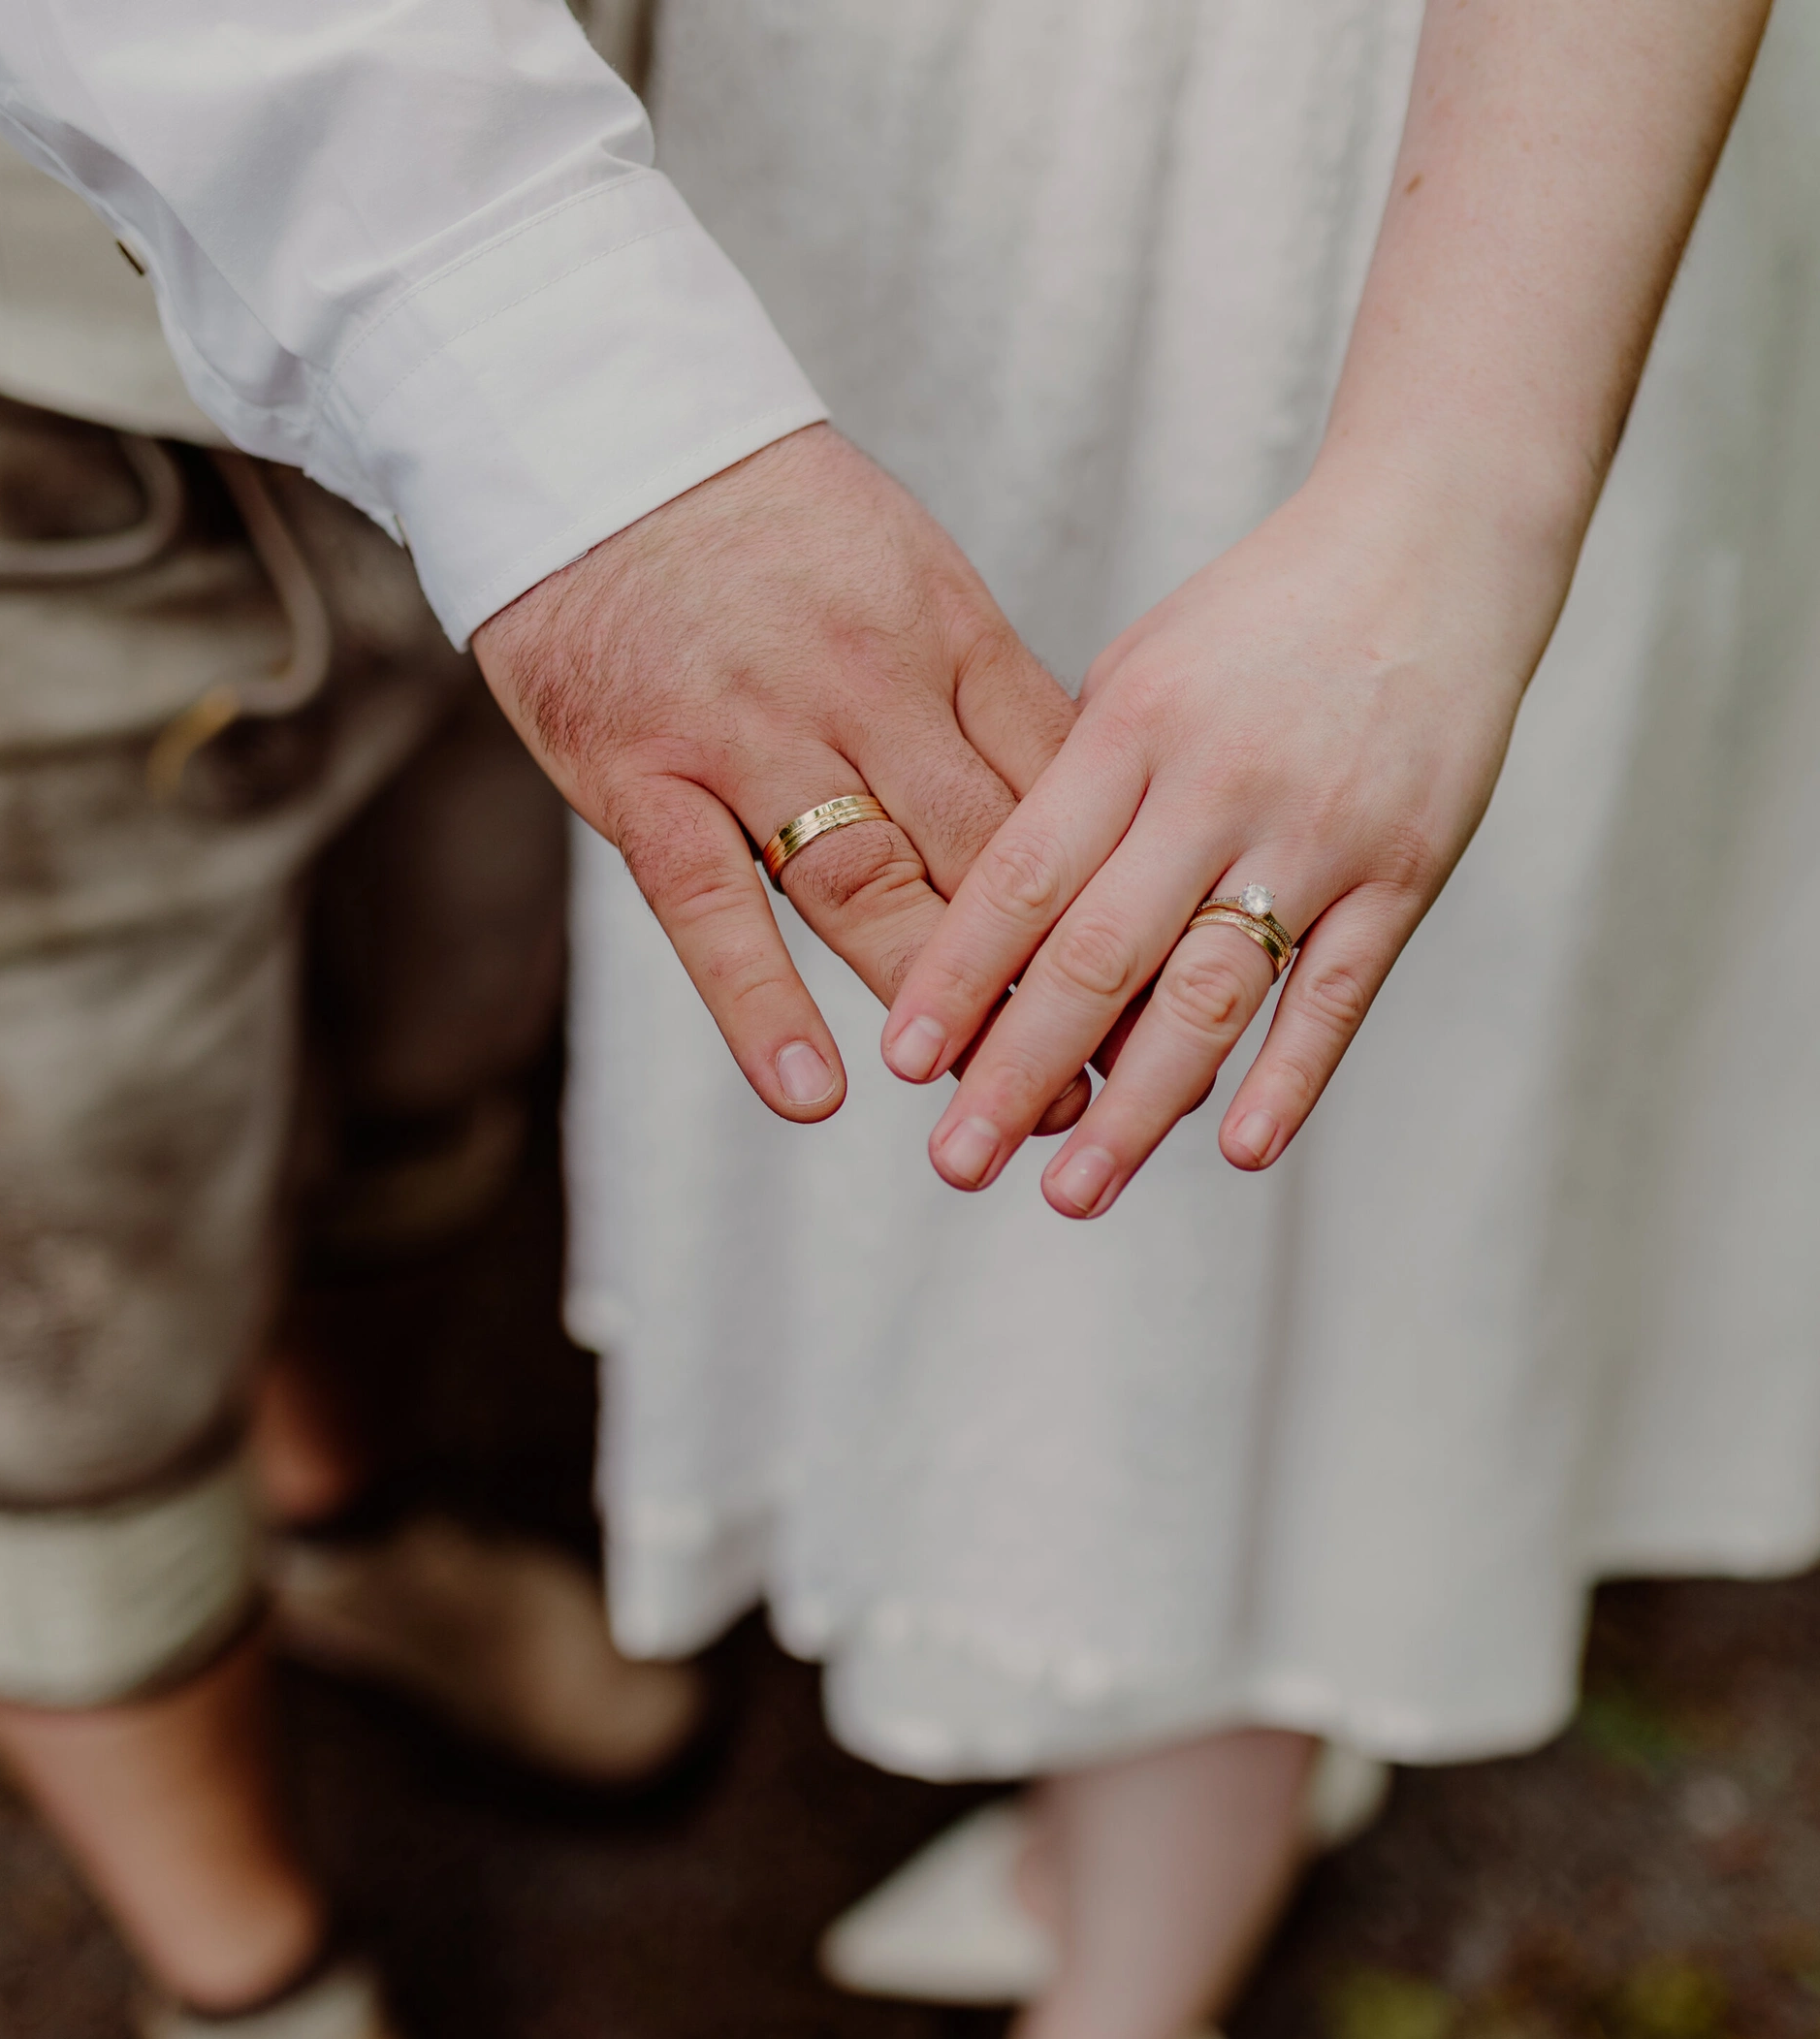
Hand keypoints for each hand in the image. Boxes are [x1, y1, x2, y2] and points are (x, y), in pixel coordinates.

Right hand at [474, 423, 1082, 1126]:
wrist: (591, 425)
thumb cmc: (767, 520)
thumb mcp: (908, 575)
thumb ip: (984, 698)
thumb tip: (1091, 816)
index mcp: (946, 632)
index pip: (1062, 790)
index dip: (1126, 901)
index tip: (1184, 990)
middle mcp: (864, 683)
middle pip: (987, 856)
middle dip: (1065, 983)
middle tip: (1131, 1091)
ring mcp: (750, 732)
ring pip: (868, 886)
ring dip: (946, 1011)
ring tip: (1007, 1113)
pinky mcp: (642, 774)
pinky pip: (710, 904)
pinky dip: (761, 1001)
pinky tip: (814, 1090)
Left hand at [875, 456, 1563, 1213]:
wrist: (1442, 534)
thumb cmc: (1268, 612)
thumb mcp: (1145, 665)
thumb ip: (1078, 783)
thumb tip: (1004, 915)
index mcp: (1134, 726)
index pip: (1022, 878)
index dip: (958, 979)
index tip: (906, 1065)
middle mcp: (1218, 783)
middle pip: (1099, 957)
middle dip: (1018, 1072)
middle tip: (956, 1165)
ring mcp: (1319, 832)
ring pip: (1210, 996)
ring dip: (1135, 1109)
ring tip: (1073, 1194)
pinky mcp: (1406, 868)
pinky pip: (1337, 992)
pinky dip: (1288, 1078)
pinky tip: (1235, 1150)